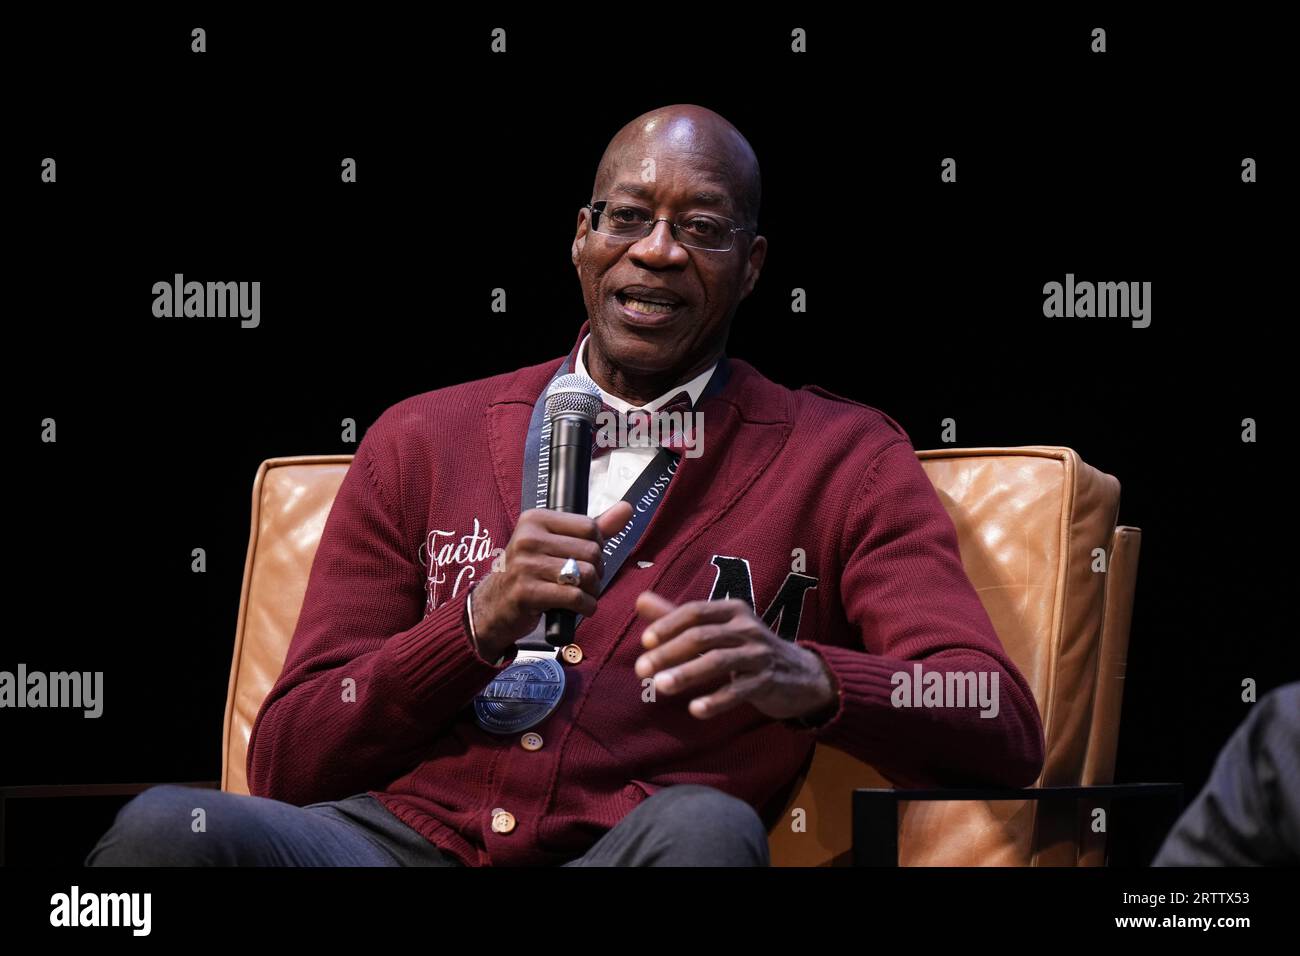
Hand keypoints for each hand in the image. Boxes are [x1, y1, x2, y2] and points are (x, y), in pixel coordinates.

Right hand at [469, 501, 633, 659]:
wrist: (493, 605)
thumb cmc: (529, 572)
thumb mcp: (556, 543)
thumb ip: (593, 527)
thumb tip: (627, 508)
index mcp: (535, 519)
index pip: (589, 527)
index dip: (597, 546)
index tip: (586, 559)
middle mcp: (528, 538)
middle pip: (591, 552)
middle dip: (597, 572)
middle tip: (585, 581)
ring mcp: (525, 565)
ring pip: (586, 575)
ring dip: (592, 591)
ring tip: (582, 594)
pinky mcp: (527, 592)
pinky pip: (574, 597)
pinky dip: (586, 606)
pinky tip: (581, 607)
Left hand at [632, 591, 837, 720]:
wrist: (800, 674)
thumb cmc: (747, 648)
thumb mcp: (717, 629)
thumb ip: (678, 617)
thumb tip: (640, 600)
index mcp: (732, 610)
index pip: (695, 612)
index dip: (668, 625)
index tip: (644, 642)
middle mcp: (746, 628)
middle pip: (702, 637)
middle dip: (669, 653)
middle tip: (641, 670)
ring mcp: (759, 654)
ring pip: (719, 662)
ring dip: (687, 674)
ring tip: (660, 687)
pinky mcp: (767, 681)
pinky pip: (739, 690)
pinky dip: (716, 700)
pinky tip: (695, 710)